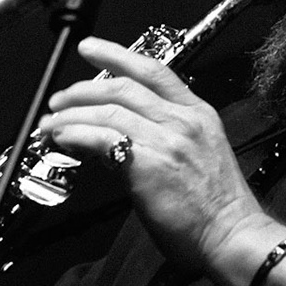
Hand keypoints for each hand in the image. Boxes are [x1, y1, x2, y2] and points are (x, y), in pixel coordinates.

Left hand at [38, 36, 267, 271]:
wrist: (233, 236)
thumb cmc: (217, 209)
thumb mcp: (198, 157)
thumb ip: (164, 140)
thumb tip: (123, 139)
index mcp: (198, 114)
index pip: (153, 71)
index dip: (116, 54)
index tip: (91, 49)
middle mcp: (183, 121)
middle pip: (123, 87)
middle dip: (83, 89)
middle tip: (60, 99)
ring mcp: (166, 140)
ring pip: (108, 111)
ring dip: (72, 114)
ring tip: (53, 124)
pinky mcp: (149, 163)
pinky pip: (102, 138)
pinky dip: (77, 135)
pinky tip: (65, 139)